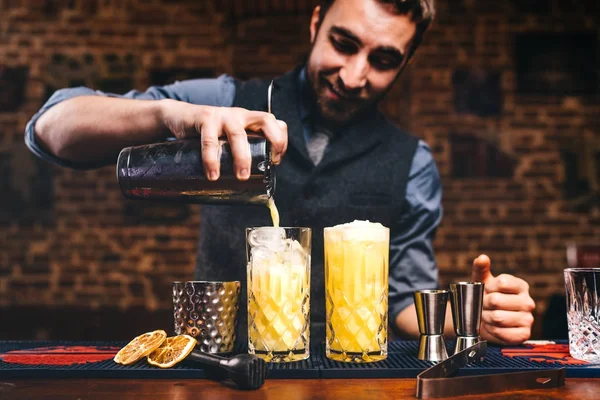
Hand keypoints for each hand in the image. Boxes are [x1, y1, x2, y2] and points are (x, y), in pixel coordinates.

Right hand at [161, 100, 287, 180]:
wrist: (177, 117)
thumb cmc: (207, 133)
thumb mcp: (227, 139)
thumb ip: (238, 152)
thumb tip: (250, 186)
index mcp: (249, 120)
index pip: (275, 123)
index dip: (281, 140)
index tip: (275, 161)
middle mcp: (239, 115)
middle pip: (265, 121)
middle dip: (272, 143)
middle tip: (266, 167)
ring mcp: (223, 115)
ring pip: (238, 134)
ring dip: (242, 157)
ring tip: (242, 177)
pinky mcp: (204, 118)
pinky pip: (210, 140)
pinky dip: (212, 159)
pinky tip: (213, 174)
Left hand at [472, 254, 535, 344]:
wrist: (484, 320)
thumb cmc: (486, 298)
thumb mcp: (482, 281)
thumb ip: (481, 268)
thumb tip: (482, 258)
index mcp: (521, 286)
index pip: (501, 282)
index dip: (487, 288)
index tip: (486, 291)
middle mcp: (528, 302)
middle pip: (496, 300)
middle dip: (483, 304)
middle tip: (483, 306)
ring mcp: (528, 319)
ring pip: (498, 317)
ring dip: (486, 318)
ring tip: (487, 316)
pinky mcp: (524, 335)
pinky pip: (503, 333)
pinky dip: (493, 331)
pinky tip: (494, 327)